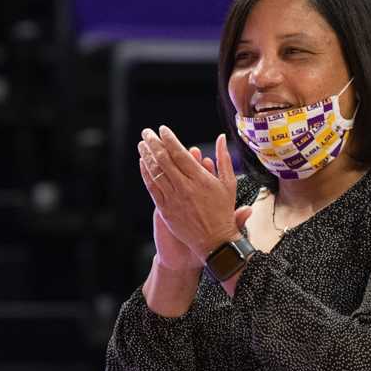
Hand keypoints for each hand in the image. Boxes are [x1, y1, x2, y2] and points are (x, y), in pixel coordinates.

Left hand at [140, 128, 242, 255]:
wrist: (214, 241)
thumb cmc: (223, 211)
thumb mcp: (229, 183)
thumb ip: (224, 158)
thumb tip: (221, 137)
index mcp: (200, 179)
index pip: (180, 154)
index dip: (169, 139)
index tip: (162, 129)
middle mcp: (184, 187)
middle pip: (164, 160)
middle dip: (153, 143)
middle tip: (147, 132)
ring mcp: (173, 199)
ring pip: (155, 172)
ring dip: (146, 156)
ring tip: (141, 144)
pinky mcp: (165, 209)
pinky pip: (152, 188)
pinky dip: (146, 174)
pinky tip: (142, 163)